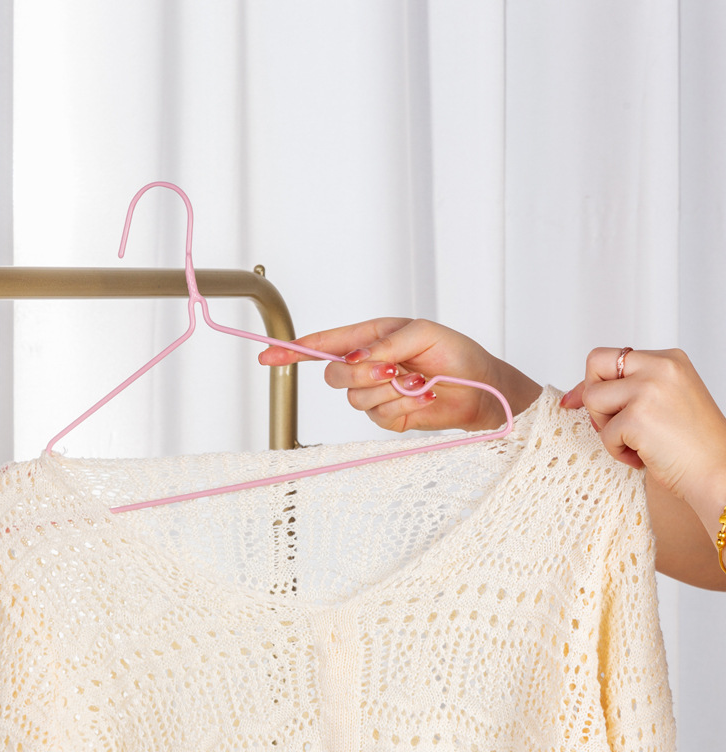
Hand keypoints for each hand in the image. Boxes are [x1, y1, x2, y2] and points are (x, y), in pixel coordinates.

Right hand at [259, 318, 541, 433]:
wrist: (482, 390)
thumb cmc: (457, 354)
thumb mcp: (423, 334)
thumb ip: (386, 342)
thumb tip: (358, 357)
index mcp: (371, 338)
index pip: (324, 344)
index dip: (295, 350)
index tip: (269, 355)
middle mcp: (369, 365)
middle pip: (334, 374)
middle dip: (361, 374)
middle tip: (392, 369)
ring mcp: (377, 393)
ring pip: (356, 398)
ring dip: (389, 391)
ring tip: (417, 383)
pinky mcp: (388, 417)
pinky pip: (378, 415)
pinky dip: (402, 406)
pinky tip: (421, 398)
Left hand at [560, 348, 725, 532]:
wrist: (719, 474)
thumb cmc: (692, 445)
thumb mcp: (661, 400)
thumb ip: (626, 388)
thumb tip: (573, 396)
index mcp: (668, 360)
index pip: (610, 357)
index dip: (591, 380)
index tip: (576, 400)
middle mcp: (660, 367)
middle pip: (594, 364)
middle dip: (593, 397)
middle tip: (614, 422)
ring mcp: (649, 390)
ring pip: (592, 398)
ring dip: (605, 426)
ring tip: (634, 441)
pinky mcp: (638, 416)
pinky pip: (604, 432)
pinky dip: (617, 450)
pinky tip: (643, 456)